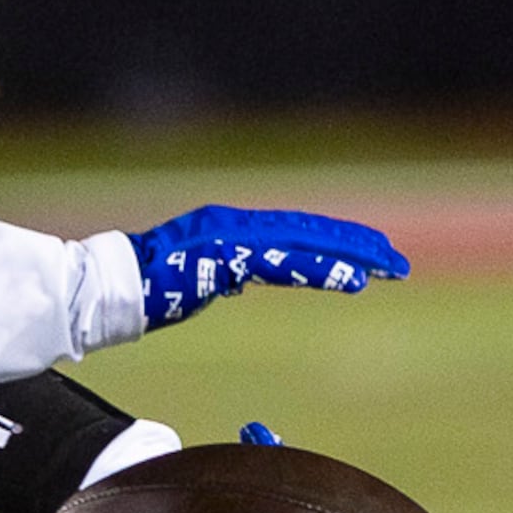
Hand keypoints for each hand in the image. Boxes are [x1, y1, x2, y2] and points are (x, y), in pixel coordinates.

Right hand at [123, 207, 407, 327]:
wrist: (115, 287)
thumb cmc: (150, 287)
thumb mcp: (200, 278)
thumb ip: (227, 272)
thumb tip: (241, 278)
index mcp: (236, 230)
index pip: (297, 233)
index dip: (337, 243)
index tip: (371, 256)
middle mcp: (241, 225)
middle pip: (312, 232)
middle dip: (358, 246)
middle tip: (397, 263)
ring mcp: (236, 237)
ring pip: (307, 244)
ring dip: (352, 257)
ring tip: (388, 270)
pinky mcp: (231, 256)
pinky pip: (287, 264)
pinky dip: (323, 270)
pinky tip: (354, 280)